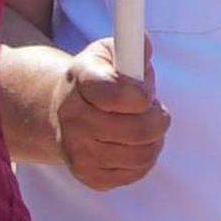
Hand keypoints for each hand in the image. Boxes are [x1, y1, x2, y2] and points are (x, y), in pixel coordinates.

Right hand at [50, 39, 168, 189]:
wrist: (62, 112)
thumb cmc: (97, 79)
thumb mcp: (110, 53)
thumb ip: (132, 45)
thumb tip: (143, 46)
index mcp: (80, 80)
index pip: (122, 94)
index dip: (144, 94)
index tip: (145, 92)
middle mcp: (72, 117)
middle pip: (141, 129)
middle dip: (158, 117)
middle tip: (152, 110)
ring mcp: (77, 151)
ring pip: (143, 154)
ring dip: (154, 139)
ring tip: (142, 125)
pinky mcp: (89, 176)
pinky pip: (137, 172)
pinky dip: (144, 158)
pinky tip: (131, 144)